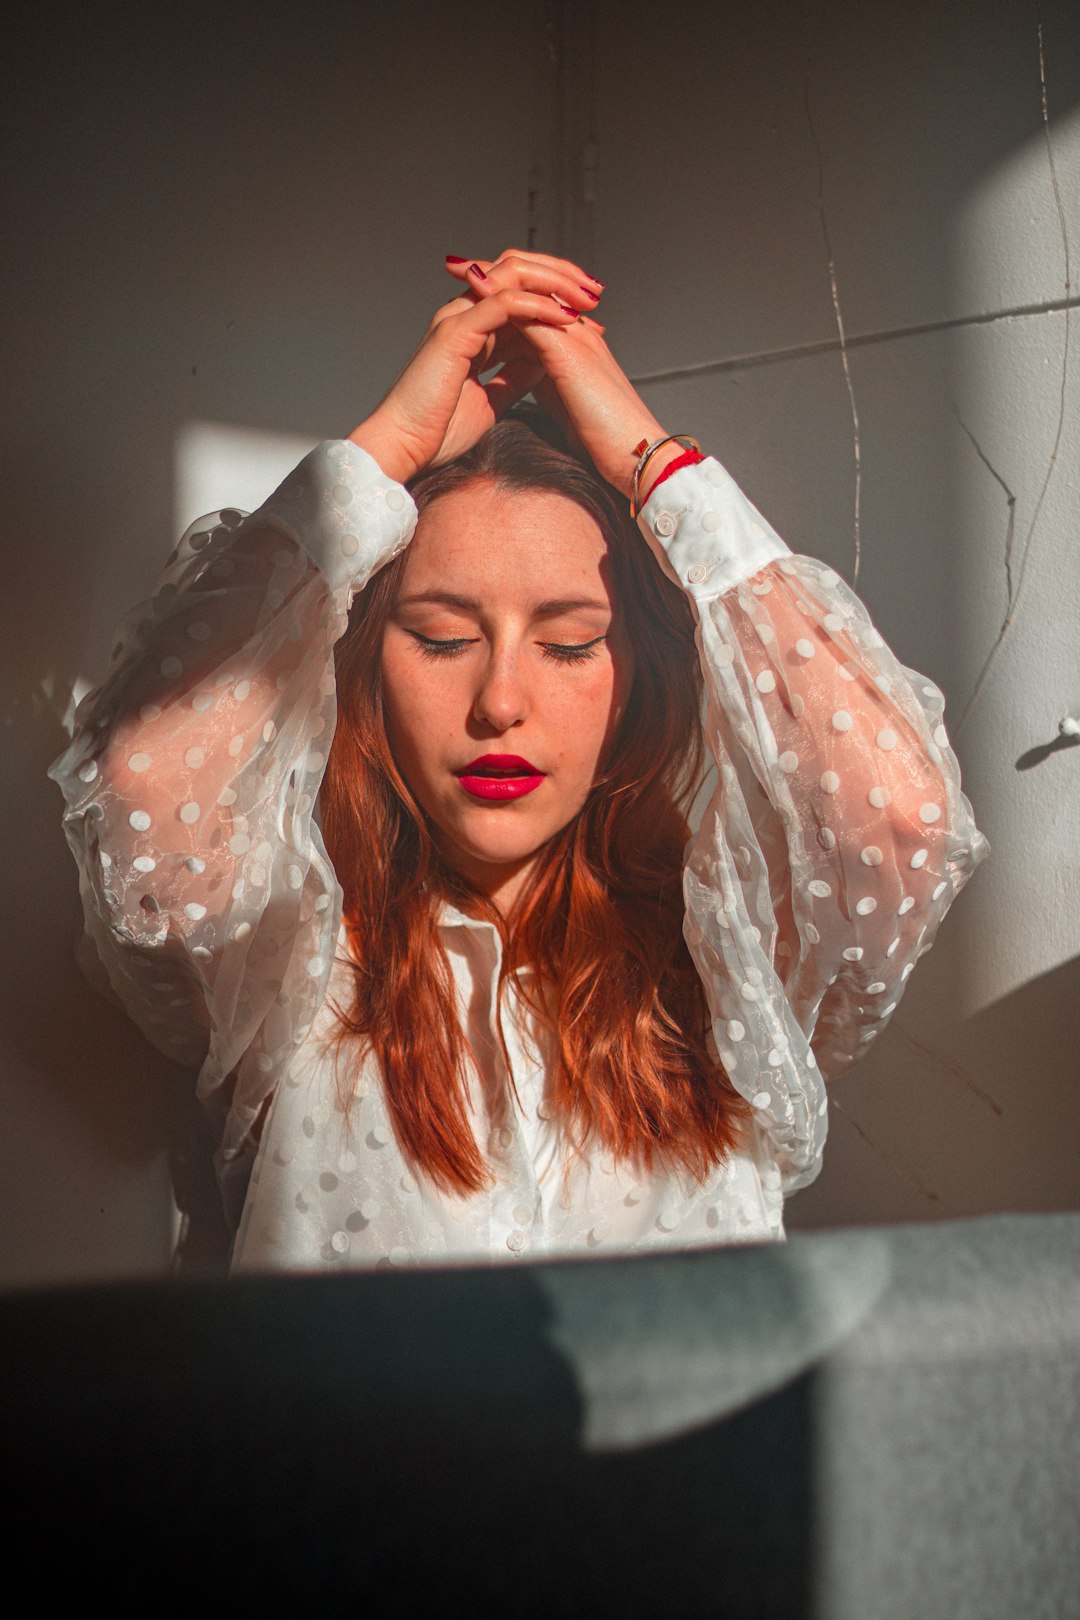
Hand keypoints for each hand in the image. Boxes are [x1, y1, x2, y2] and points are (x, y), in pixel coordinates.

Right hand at [348, 252, 600, 484]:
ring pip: (512, 276)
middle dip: (560, 277)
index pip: (518, 292)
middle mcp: (463, 314)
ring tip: (586, 298)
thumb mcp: (492, 399)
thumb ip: (515, 375)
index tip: (591, 313)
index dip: (556, 296)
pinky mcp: (455, 332)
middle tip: (595, 291)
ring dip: (554, 283)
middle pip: (517, 271)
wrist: (406, 448)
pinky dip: (537, 307)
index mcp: (472, 329)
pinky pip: (503, 304)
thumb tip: (543, 362)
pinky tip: (564, 318)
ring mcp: (457, 318)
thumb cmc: (438, 431)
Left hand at [444, 251, 672, 499]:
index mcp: (574, 341)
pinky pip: (532, 313)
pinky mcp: (569, 351)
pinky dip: (502, 302)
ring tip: (461, 269)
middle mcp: (575, 329)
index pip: (534, 302)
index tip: (466, 287)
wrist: (633, 452)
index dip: (501, 292)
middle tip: (457, 266)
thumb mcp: (563, 397)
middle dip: (493, 274)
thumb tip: (518, 370)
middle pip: (532, 285)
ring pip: (531, 291)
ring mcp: (574, 335)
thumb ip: (541, 377)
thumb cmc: (602, 436)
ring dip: (494, 279)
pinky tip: (477, 297)